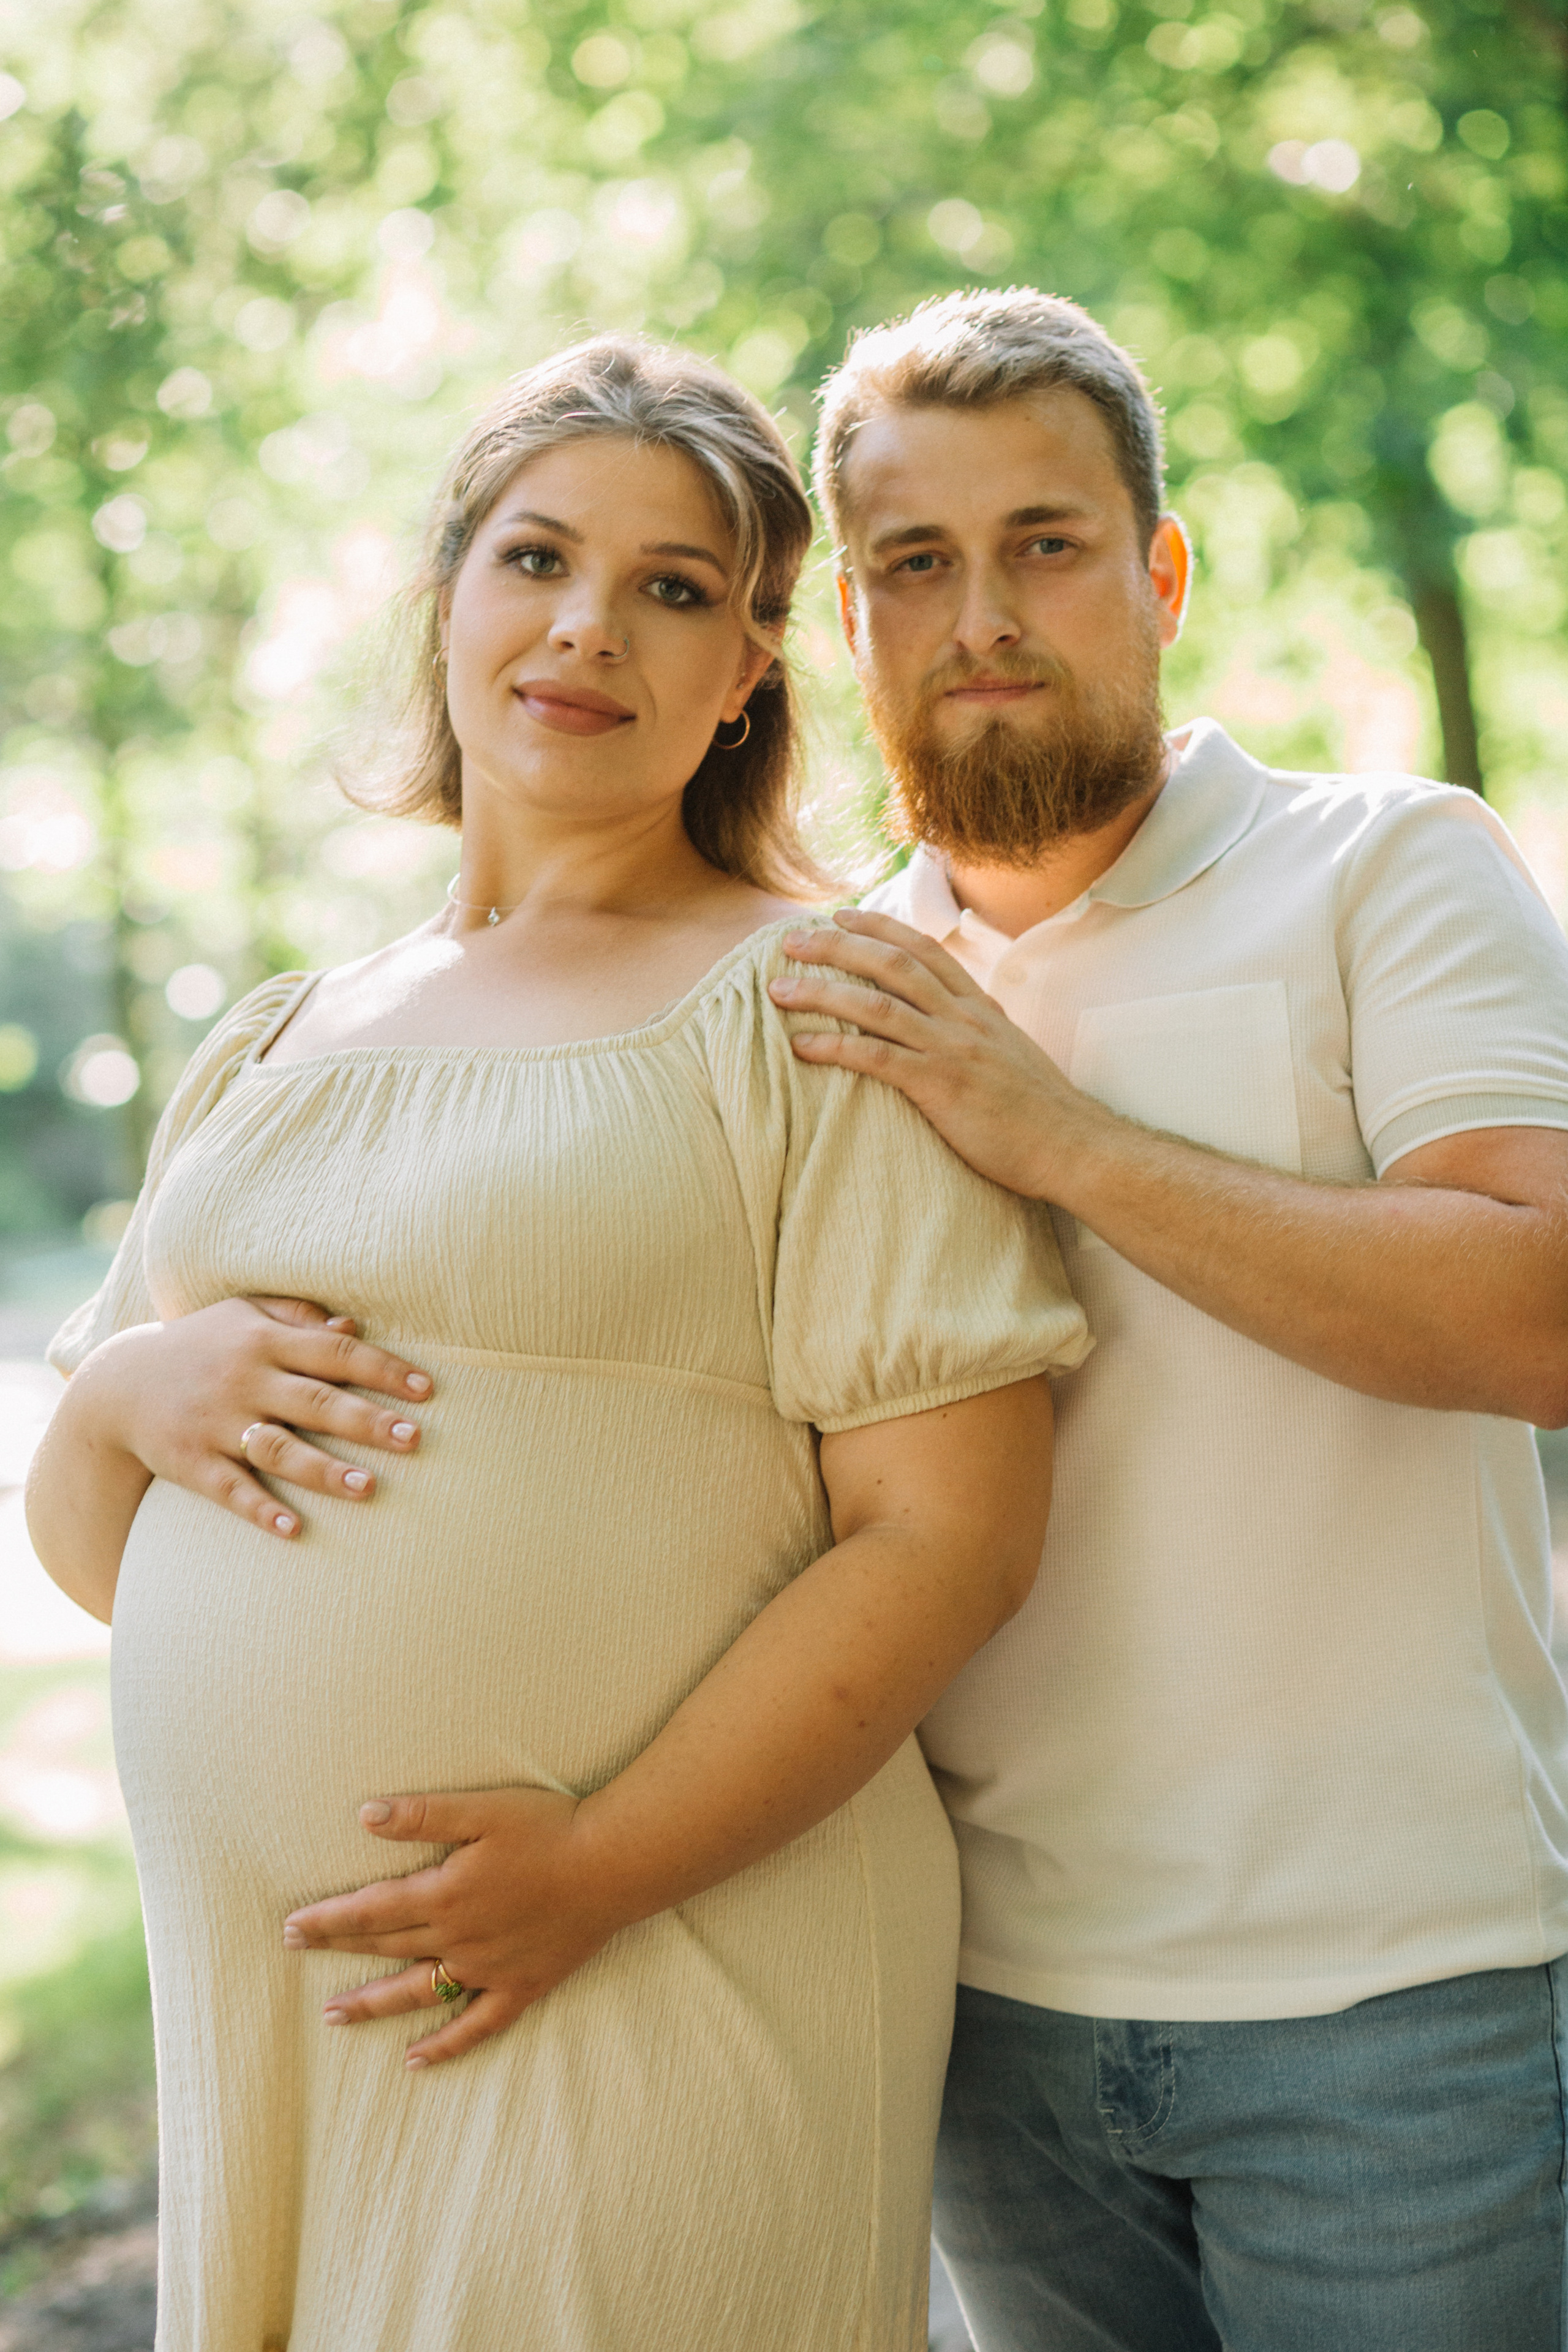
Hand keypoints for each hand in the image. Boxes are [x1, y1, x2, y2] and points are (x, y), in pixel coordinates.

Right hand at [91, 1295, 431, 1540]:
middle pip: (315, 1401)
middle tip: (417, 1440)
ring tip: (370, 1487)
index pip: (335, 1352)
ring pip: (277, 1449)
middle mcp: (243, 1379)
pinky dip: (262, 1510)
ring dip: (324, 1470)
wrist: (117, 1384)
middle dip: (368, 1421)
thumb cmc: (201, 1345)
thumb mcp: (242, 1313)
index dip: (382, 1369)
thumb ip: (298, 1314)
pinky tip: (296, 1530)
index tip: (427, 1389)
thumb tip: (354, 1324)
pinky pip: (231, 1490)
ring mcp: (215, 1423)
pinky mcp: (190, 1463)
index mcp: (263, 1339)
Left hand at [283, 1788, 630, 2068]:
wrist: (613, 1866)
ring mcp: (488, 1969)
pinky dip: (444, 2046)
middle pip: (386, 1947)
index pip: (370, 1910)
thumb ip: (423, 1815)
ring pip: (418, 1992)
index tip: (291, 1928)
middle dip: (337, 1951)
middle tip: (295, 1953)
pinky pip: (475, 2025)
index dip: (328, 1920)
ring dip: (373, 2005)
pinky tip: (415, 2061)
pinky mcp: (520, 1987)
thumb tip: (365, 1815)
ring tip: (334, 2015)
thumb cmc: (550, 1828)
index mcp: (444, 1893)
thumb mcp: (483, 1810)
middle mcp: (458, 1938)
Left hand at [768, 908, 1109, 1200]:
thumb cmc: (1039, 1111)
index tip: (842, 916)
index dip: (878, 927)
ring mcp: (951, 1048)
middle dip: (835, 947)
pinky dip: (834, 1048)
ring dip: (821, 993)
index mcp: (979, 1006)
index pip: (923, 949)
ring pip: (875, 1004)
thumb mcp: (1010, 1054)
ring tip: (778, 991)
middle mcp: (963, 1017)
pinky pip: (876, 1058)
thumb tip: (955, 1025)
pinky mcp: (940, 1086)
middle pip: (890, 963)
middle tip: (790, 942)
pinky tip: (801, 1047)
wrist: (1073, 1146)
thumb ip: (978, 1032)